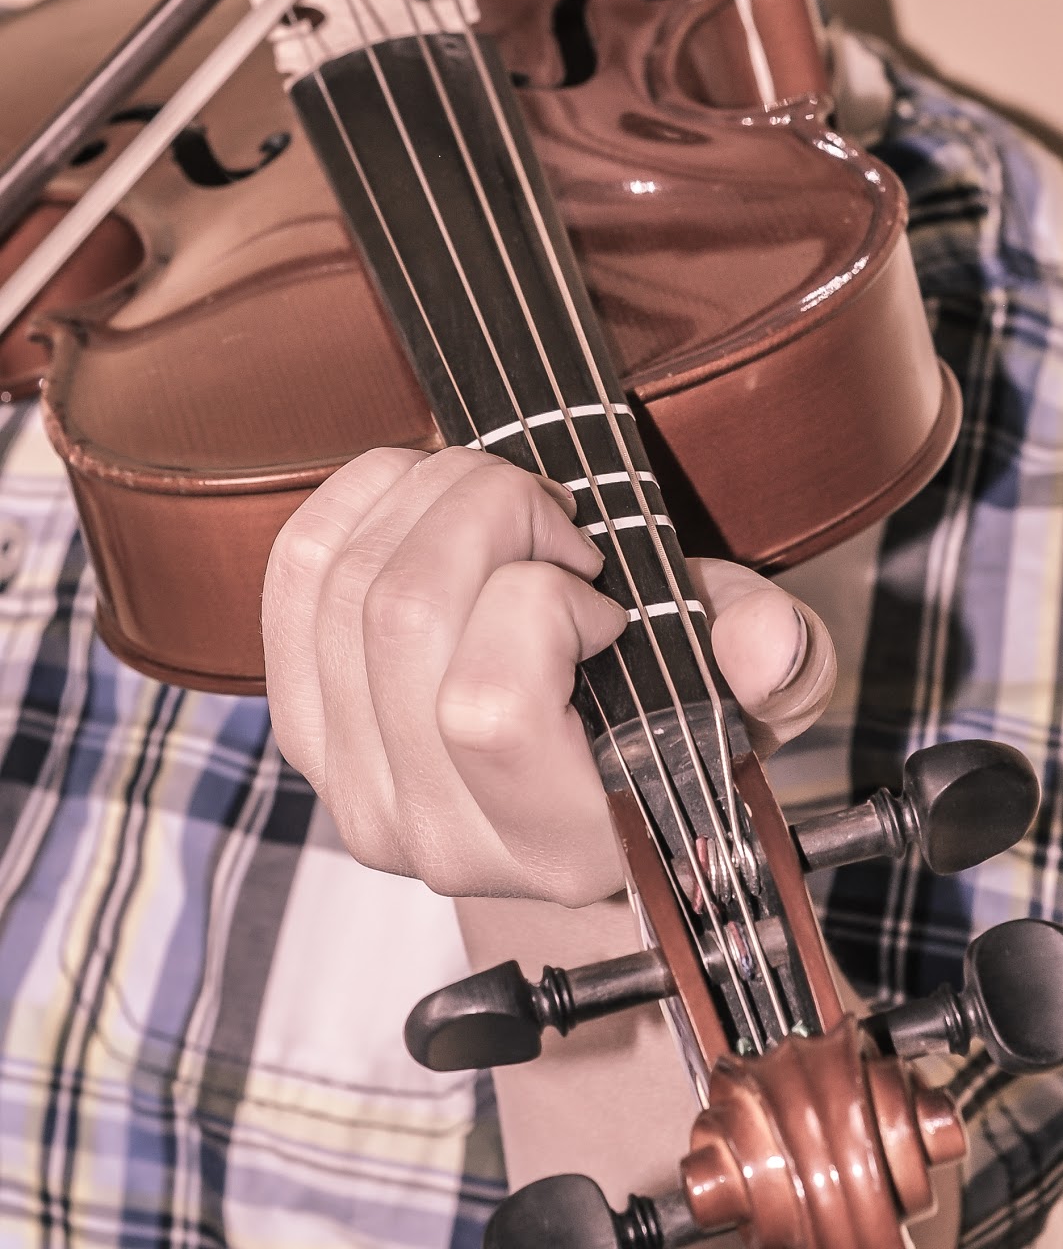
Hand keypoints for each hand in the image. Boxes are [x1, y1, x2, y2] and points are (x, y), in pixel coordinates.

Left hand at [263, 446, 835, 905]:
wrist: (567, 792)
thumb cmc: (662, 732)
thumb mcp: (745, 695)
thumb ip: (778, 662)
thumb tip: (763, 644)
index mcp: (555, 842)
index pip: (488, 709)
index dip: (541, 604)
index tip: (597, 594)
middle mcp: (434, 834)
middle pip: (403, 614)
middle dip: (486, 507)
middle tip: (548, 517)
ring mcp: (349, 786)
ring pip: (345, 581)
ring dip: (430, 493)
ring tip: (499, 505)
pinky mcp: (301, 728)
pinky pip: (296, 574)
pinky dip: (362, 500)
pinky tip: (426, 499)